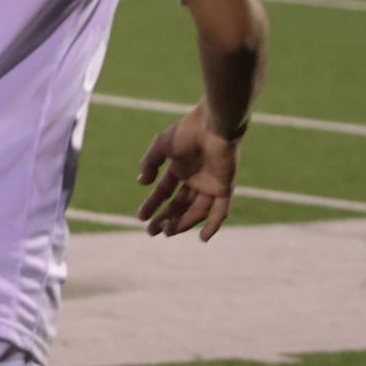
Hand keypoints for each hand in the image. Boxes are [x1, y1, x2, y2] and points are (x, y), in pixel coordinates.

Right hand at [136, 103, 241, 240]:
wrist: (214, 126)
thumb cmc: (187, 132)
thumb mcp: (161, 146)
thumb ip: (150, 163)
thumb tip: (142, 182)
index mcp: (180, 168)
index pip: (164, 192)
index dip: (152, 204)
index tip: (140, 217)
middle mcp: (195, 179)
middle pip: (178, 205)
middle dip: (165, 218)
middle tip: (151, 231)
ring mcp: (210, 185)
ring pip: (196, 211)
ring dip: (182, 223)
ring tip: (166, 232)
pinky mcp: (224, 188)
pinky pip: (220, 211)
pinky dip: (212, 225)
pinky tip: (202, 238)